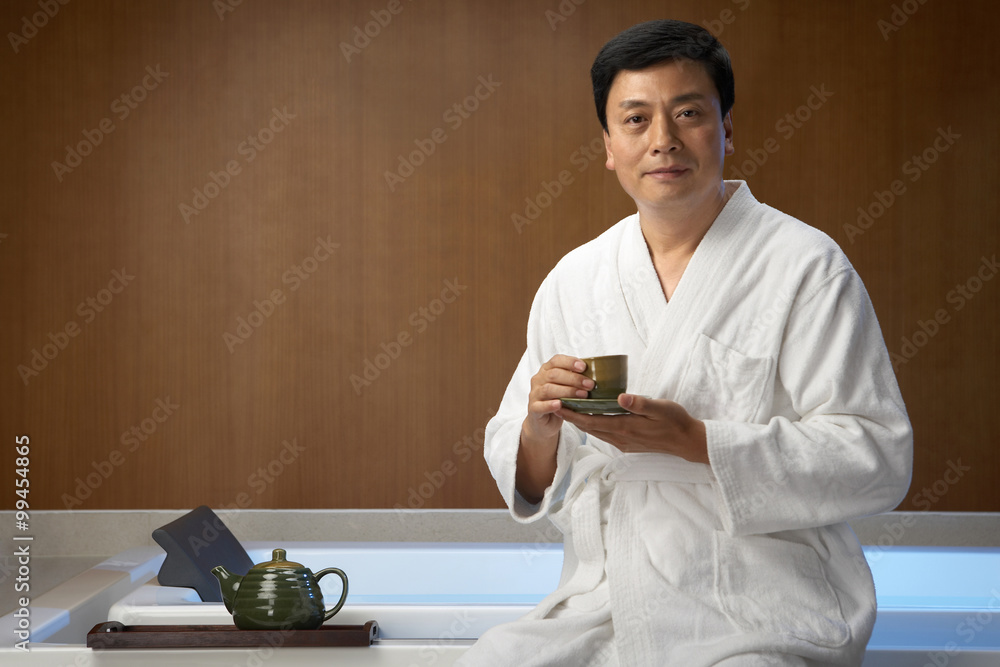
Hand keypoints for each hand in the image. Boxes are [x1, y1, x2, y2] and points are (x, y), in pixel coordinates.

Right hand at [523, 355, 594, 443]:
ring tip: (583, 395)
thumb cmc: (559, 400)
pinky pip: (539, 406)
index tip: (584, 367)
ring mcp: (534, 394)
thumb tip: (596, 374)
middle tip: (590, 385)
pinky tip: (560, 404)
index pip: (556, 360)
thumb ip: (575, 379)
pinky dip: (550, 405)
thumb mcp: (567, 387)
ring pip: (548, 389)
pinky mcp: (533, 409)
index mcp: (547, 370)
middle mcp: (539, 379)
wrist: (544, 422)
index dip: (570, 362)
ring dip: (567, 391)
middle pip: (554, 374)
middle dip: (574, 379)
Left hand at [558, 394, 708, 464]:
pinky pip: (605, 434)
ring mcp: (624, 442)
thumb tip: (620, 397)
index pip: (592, 420)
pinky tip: (592, 418)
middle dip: (572, 417)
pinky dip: (594, 425)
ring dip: (581, 422)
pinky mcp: (629, 444)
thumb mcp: (661, 408)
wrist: (687, 442)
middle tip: (556, 404)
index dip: (573, 413)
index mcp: (626, 427)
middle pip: (589, 428)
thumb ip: (640, 403)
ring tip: (568, 410)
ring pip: (596, 432)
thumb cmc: (675, 421)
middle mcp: (621, 437)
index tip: (558, 403)